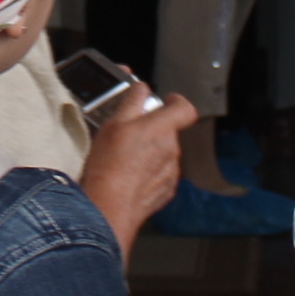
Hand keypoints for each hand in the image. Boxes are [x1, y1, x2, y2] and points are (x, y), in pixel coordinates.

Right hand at [81, 87, 192, 256]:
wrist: (109, 207)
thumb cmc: (109, 164)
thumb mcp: (114, 123)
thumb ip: (133, 101)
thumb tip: (142, 88)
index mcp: (163, 128)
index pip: (185, 109)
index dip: (176, 102)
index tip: (166, 101)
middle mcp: (173, 149)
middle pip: (169, 132)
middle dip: (153, 130)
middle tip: (129, 133)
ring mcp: (171, 172)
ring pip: (164, 154)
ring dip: (149, 152)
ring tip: (125, 159)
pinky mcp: (166, 191)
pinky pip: (160, 175)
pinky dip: (148, 173)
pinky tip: (129, 177)